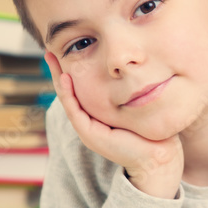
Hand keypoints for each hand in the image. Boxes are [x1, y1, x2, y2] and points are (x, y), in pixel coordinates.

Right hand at [45, 51, 183, 197]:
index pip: (79, 90)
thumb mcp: (137, 105)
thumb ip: (129, 92)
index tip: (66, 51)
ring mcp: (87, 129)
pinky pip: (74, 110)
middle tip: (49, 51)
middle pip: (68, 92)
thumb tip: (134, 67)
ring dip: (58, 78)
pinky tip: (65, 77)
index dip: (71, 71)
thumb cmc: (153, 131)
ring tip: (50, 58)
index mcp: (98, 116)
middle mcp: (90, 122)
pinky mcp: (90, 134)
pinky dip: (68, 93)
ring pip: (67, 99)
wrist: (158, 157)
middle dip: (58, 71)